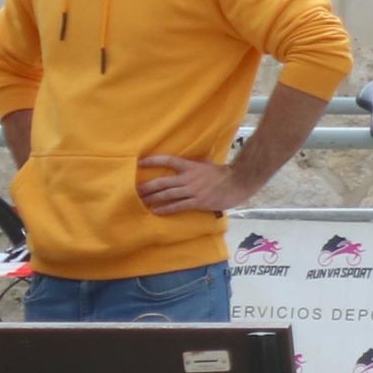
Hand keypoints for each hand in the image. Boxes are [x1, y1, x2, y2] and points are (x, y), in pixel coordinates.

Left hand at [136, 154, 252, 214]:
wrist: (238, 183)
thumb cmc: (224, 174)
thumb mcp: (208, 164)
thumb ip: (195, 164)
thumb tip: (188, 162)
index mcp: (191, 166)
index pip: (168, 161)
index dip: (154, 161)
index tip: (140, 162)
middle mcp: (189, 178)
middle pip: (162, 182)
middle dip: (147, 186)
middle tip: (134, 190)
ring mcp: (193, 190)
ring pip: (167, 194)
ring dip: (153, 198)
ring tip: (141, 201)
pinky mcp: (198, 202)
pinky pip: (178, 206)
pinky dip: (166, 208)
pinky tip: (156, 211)